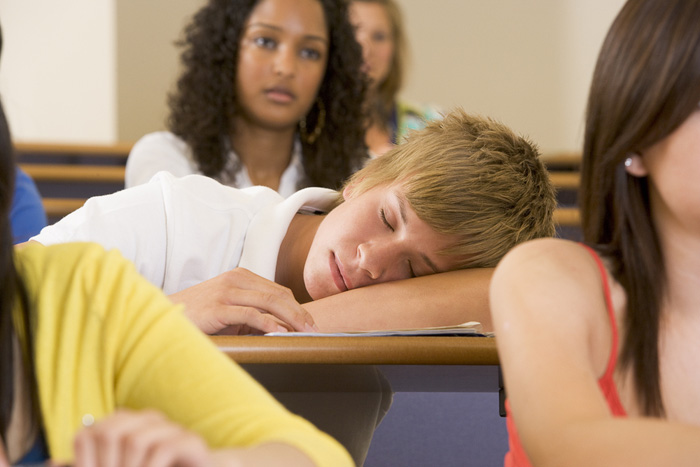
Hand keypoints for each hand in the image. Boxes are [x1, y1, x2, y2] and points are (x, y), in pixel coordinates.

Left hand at [73, 409, 210, 466]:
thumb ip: (88, 465)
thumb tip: (50, 464)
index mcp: (126, 424)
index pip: (91, 432)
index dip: (86, 459)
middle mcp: (146, 420)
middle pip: (111, 430)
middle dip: (107, 465)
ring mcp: (169, 427)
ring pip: (135, 439)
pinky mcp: (190, 440)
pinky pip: (162, 449)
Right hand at [169, 268, 317, 334]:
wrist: (165, 316)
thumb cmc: (200, 316)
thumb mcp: (230, 310)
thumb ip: (253, 312)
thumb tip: (283, 327)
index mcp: (241, 276)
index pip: (278, 291)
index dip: (297, 307)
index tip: (310, 323)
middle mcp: (236, 279)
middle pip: (278, 295)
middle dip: (300, 313)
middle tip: (315, 329)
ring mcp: (226, 291)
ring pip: (269, 302)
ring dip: (291, 318)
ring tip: (305, 332)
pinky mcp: (218, 307)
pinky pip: (250, 314)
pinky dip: (269, 323)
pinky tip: (280, 333)